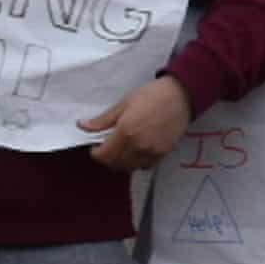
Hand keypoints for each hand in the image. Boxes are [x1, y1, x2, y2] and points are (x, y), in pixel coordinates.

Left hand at [79, 76, 193, 172]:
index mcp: (125, 132)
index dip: (95, 151)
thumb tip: (82, 126)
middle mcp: (137, 147)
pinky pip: (144, 166)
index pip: (102, 155)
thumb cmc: (152, 95)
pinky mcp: (162, 154)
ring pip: (128, 168)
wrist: (182, 95)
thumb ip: (103, 120)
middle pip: (113, 164)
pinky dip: (136, 162)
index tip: (97, 143)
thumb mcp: (124, 103)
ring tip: (123, 147)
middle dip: (106, 157)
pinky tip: (137, 150)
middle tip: (108, 145)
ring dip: (121, 161)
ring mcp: (151, 152)